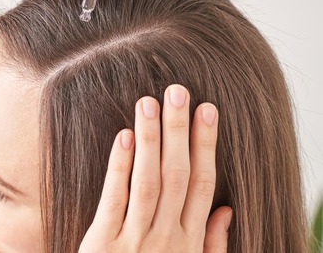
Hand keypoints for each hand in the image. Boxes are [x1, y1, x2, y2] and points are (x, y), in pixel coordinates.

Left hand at [79, 85, 232, 251]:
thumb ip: (210, 243)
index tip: (208, 109)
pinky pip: (113, 201)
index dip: (205, 145)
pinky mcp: (102, 245)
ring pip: (148, 183)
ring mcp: (134, 241)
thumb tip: (226, 209)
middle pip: (177, 176)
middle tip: (177, 90)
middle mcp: (166, 238)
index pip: (202, 183)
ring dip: (151, 141)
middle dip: (179, 131)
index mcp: (189, 241)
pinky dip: (119, 168)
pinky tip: (123, 137)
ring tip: (149, 102)